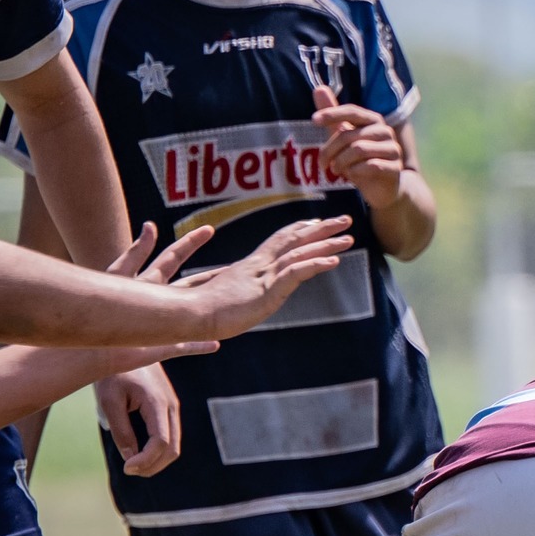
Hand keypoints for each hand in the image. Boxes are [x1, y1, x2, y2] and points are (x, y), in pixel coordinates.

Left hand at [96, 364, 181, 475]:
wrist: (126, 347)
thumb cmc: (114, 373)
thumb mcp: (110, 401)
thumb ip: (121, 430)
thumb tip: (130, 457)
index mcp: (158, 403)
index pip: (161, 442)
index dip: (146, 460)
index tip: (126, 469)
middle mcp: (172, 407)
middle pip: (173, 449)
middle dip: (153, 466)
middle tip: (129, 471)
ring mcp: (173, 407)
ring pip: (174, 445)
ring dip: (156, 460)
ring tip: (133, 465)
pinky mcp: (169, 408)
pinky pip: (170, 436)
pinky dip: (158, 450)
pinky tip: (140, 453)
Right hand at [172, 217, 353, 337]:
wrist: (185, 317)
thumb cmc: (196, 309)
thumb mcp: (222, 297)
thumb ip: (235, 292)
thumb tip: (240, 296)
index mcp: (249, 267)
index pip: (277, 242)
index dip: (298, 230)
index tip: (315, 221)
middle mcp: (258, 266)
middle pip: (294, 241)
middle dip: (321, 229)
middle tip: (345, 219)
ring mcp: (262, 278)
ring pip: (299, 254)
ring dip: (326, 244)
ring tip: (349, 236)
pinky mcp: (265, 292)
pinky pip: (294, 274)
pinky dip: (314, 265)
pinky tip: (334, 261)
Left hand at [313, 85, 406, 207]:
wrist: (381, 188)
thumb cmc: (360, 160)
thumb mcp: (343, 137)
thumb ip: (333, 116)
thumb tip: (319, 88)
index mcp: (373, 120)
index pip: (352, 111)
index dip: (332, 114)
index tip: (313, 120)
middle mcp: (385, 131)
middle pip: (350, 135)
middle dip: (330, 150)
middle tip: (322, 163)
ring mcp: (393, 149)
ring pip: (359, 150)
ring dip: (341, 162)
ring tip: (336, 170)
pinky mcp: (396, 168)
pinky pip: (371, 165)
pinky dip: (356, 172)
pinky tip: (352, 176)